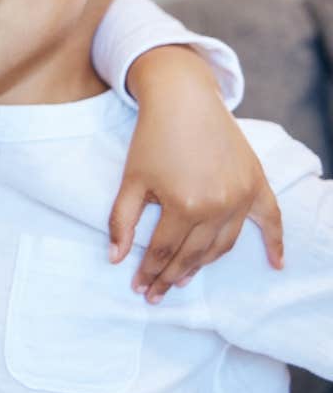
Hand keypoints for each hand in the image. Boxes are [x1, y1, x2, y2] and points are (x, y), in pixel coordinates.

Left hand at [108, 46, 282, 303]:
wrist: (183, 99)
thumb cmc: (152, 138)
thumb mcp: (131, 179)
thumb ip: (121, 220)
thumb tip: (115, 258)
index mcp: (184, 205)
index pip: (163, 251)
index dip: (149, 273)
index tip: (139, 289)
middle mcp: (218, 205)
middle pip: (192, 253)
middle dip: (170, 276)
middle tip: (156, 292)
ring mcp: (241, 196)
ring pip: (223, 245)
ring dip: (204, 265)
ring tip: (183, 278)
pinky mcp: (257, 184)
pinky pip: (271, 220)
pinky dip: (276, 243)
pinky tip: (276, 264)